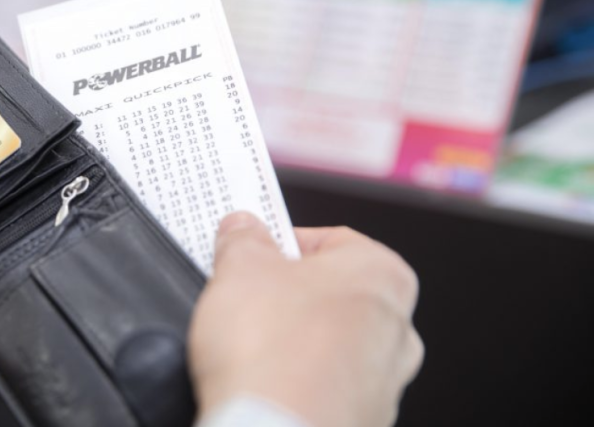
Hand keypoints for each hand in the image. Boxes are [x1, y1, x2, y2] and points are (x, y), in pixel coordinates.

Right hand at [189, 213, 422, 426]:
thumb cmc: (272, 354)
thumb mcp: (240, 268)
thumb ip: (244, 238)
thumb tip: (243, 229)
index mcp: (383, 275)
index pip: (330, 239)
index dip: (282, 242)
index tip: (252, 251)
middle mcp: (397, 328)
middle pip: (333, 291)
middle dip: (289, 291)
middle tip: (247, 292)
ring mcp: (384, 382)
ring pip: (331, 341)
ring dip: (294, 338)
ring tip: (250, 341)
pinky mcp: (363, 421)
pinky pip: (325, 385)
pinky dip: (297, 379)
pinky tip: (263, 378)